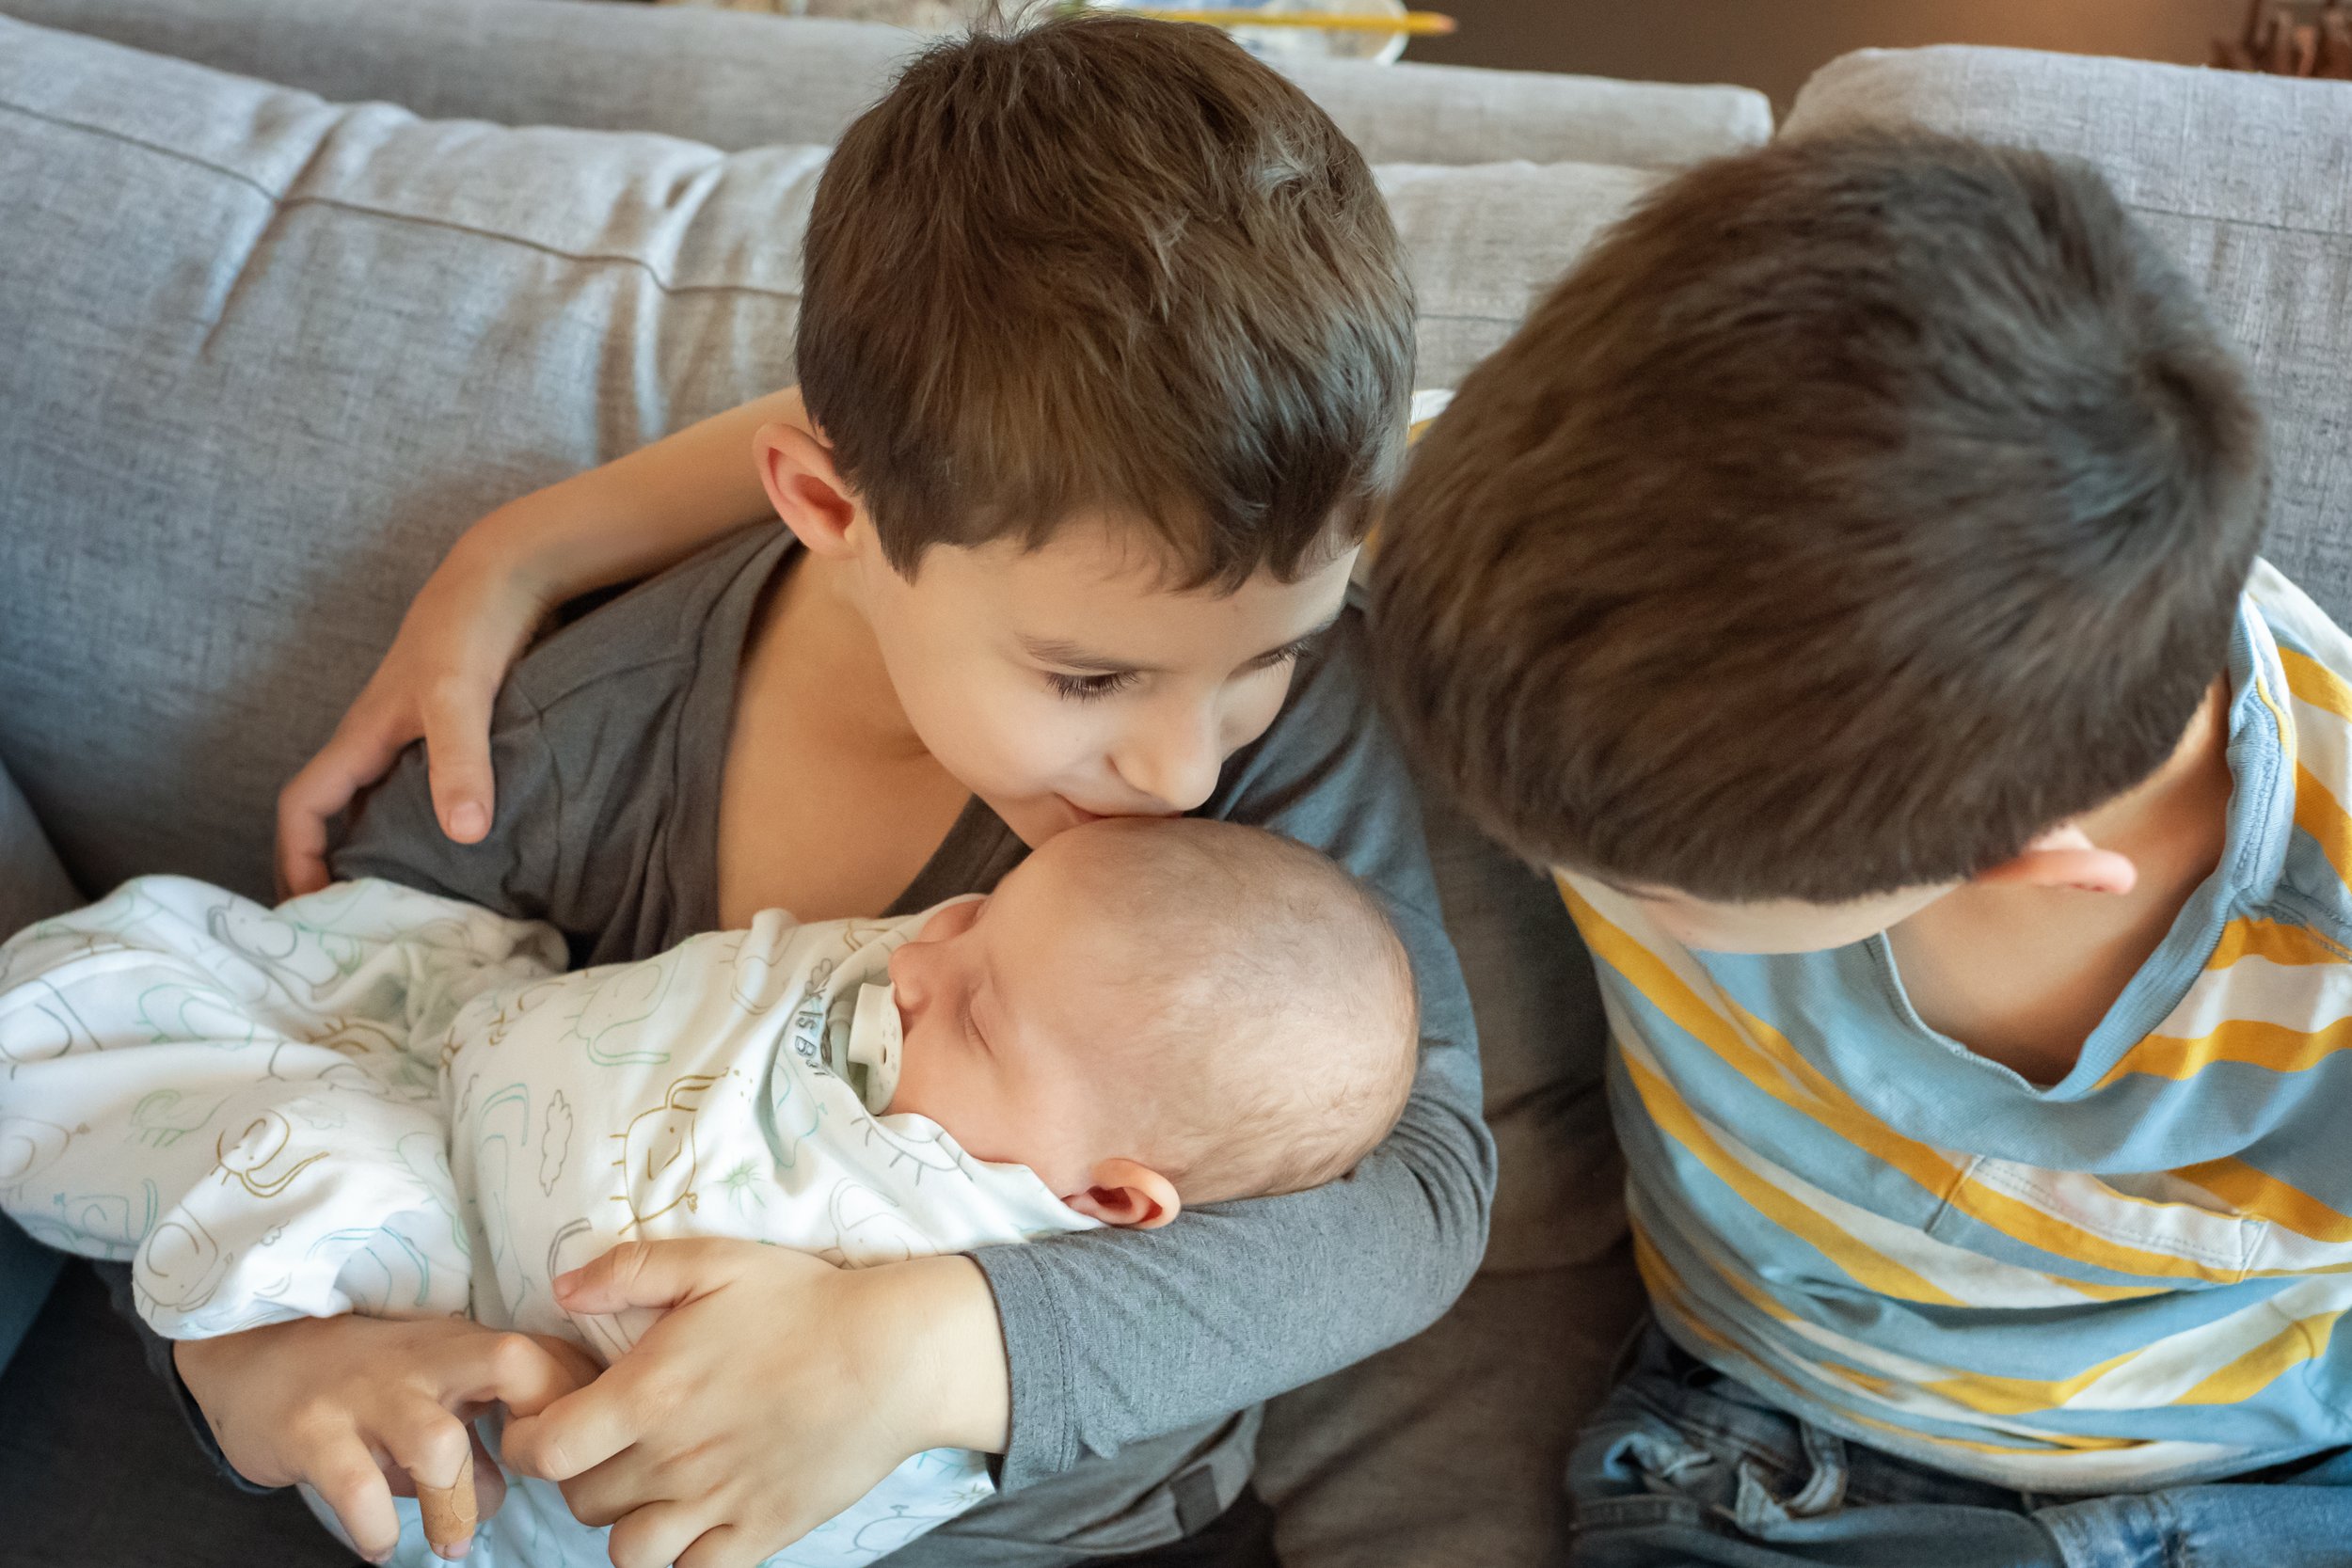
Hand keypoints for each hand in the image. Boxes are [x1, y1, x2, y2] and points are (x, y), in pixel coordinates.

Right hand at [176, 1315, 598, 1561]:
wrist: (252, 1351)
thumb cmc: (359, 1380)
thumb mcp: (428, 1389)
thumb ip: (477, 1435)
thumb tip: (510, 1492)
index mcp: (462, 1346)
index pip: (547, 1353)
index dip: (577, 1399)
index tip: (577, 1451)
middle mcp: (424, 1361)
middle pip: (511, 1362)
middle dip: (541, 1420)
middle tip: (538, 1477)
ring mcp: (368, 1394)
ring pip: (437, 1443)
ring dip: (455, 1506)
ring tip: (451, 1543)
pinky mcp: (311, 1432)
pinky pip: (358, 1489)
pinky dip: (378, 1528)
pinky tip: (381, 1542)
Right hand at [276, 536, 551, 896]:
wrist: (512, 574)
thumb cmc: (473, 628)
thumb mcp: (464, 697)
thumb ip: (463, 761)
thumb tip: (463, 834)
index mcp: (362, 740)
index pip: (302, 809)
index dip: (295, 860)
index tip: (310, 913)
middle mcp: (381, 745)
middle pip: (336, 820)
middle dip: (333, 873)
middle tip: (357, 935)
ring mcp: (417, 741)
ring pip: (384, 811)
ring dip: (387, 857)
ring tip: (413, 913)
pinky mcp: (458, 736)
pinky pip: (429, 797)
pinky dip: (435, 833)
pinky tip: (471, 862)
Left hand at [500, 1240, 1008, 1567]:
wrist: (896, 1355)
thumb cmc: (806, 1302)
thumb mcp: (715, 1262)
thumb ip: (630, 1271)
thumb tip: (562, 1289)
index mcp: (648, 1396)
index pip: (544, 1451)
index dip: (529, 1440)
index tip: (547, 1420)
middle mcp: (673, 1462)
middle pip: (580, 1500)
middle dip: (581, 1472)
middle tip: (609, 1440)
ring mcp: (717, 1504)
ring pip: (628, 1550)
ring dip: (628, 1519)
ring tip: (653, 1483)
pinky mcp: (761, 1533)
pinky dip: (684, 1555)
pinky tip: (699, 1515)